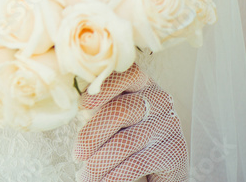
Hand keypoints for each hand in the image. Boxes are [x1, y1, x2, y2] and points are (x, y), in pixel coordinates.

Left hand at [74, 64, 187, 181]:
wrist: (157, 169)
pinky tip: (104, 180)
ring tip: (85, 176)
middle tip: (77, 155)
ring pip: (126, 141)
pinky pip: (139, 162)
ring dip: (100, 162)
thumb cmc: (126, 136)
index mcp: (142, 83)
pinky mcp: (176, 150)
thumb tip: (69, 107)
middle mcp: (159, 99)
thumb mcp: (111, 118)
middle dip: (92, 135)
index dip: (104, 87)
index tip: (82, 105)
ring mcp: (170, 124)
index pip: (127, 74)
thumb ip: (98, 108)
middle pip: (120, 111)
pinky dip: (116, 174)